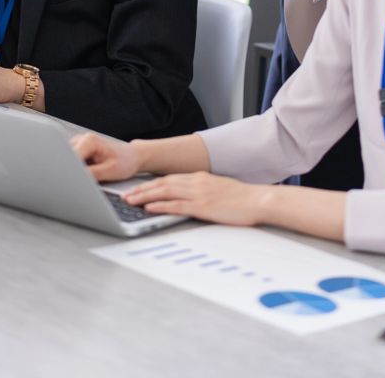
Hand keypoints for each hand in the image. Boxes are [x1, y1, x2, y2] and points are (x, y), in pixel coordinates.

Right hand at [69, 132, 142, 181]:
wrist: (132, 157)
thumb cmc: (125, 161)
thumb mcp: (109, 171)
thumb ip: (90, 175)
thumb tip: (75, 180)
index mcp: (89, 140)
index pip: (69, 158)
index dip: (69, 172)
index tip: (73, 182)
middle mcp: (82, 139)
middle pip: (66, 159)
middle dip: (71, 172)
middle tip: (84, 181)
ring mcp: (80, 145)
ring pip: (68, 162)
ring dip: (74, 172)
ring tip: (92, 175)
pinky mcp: (81, 151)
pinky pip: (73, 163)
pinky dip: (78, 171)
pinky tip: (90, 174)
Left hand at [123, 172, 266, 225]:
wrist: (258, 199)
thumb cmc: (241, 198)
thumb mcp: (219, 188)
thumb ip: (203, 190)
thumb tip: (190, 196)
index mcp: (200, 177)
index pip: (170, 178)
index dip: (152, 183)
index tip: (138, 187)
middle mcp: (196, 182)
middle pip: (163, 182)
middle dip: (142, 188)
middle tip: (126, 194)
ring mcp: (199, 193)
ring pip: (165, 191)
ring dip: (145, 196)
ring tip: (130, 201)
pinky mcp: (203, 206)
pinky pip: (177, 205)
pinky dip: (160, 205)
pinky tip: (150, 207)